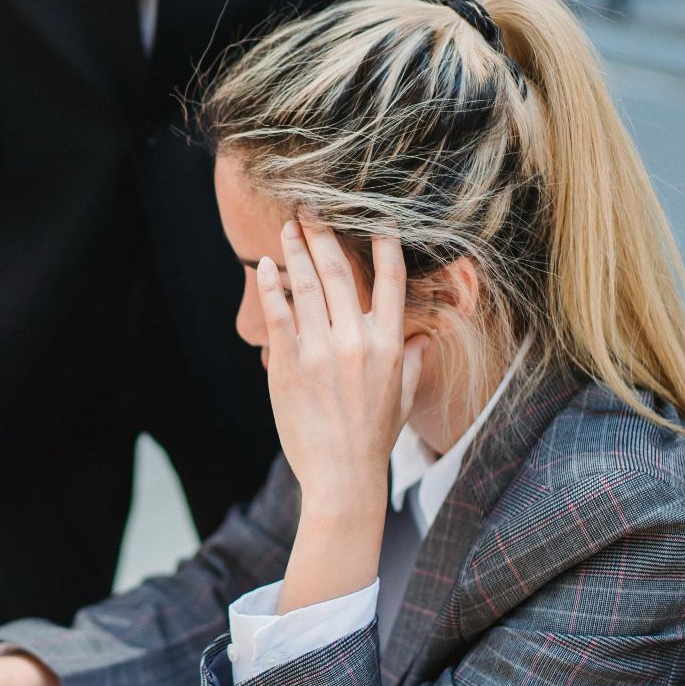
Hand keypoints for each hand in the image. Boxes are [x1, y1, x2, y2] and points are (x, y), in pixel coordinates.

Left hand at [256, 221, 425, 512]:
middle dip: (325, 234)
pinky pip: (278, 315)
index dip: (385, 245)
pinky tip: (265, 268)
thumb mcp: (402, 399)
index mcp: (389, 345)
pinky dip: (271, 287)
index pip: (391, 282)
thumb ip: (410, 362)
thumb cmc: (372, 439)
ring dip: (295, 251)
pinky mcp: (288, 365)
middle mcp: (356, 342)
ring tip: (287, 229)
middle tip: (311, 208)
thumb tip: (419, 340)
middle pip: (340, 273)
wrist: (341, 477)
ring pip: (306, 286)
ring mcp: (320, 352)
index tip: (376, 218)